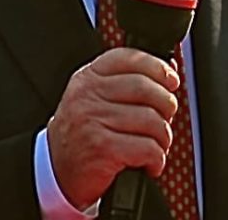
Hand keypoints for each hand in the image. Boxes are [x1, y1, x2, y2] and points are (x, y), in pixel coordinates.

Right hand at [47, 47, 178, 210]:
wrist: (56, 168)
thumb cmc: (82, 131)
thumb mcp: (92, 96)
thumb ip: (123, 81)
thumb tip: (167, 71)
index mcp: (88, 77)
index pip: (129, 58)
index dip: (157, 66)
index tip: (171, 79)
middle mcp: (88, 95)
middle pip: (144, 88)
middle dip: (166, 103)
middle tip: (167, 115)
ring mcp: (93, 120)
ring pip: (151, 119)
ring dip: (163, 135)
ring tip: (158, 143)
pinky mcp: (102, 149)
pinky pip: (147, 147)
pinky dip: (157, 157)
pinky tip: (151, 162)